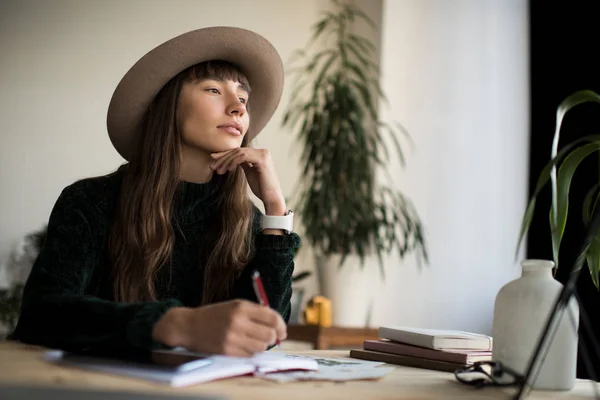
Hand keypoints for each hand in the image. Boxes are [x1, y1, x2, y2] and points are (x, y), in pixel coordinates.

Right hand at [152, 300, 286, 356]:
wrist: (189, 326)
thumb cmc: (215, 315)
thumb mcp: (235, 306)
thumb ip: (256, 312)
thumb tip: (277, 325)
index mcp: (241, 307)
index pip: (272, 317)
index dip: (281, 325)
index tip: (282, 330)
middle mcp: (238, 322)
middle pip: (269, 334)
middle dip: (273, 337)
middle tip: (271, 337)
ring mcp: (232, 338)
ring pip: (261, 347)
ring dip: (262, 345)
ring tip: (255, 341)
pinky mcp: (227, 351)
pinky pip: (249, 355)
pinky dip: (251, 352)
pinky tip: (244, 346)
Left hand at [210, 148, 285, 213]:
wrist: (271, 197)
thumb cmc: (261, 187)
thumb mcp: (250, 172)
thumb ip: (243, 163)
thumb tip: (231, 158)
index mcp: (260, 154)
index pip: (239, 151)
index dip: (225, 154)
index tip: (213, 159)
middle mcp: (263, 151)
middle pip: (238, 150)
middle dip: (223, 158)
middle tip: (212, 166)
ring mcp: (263, 154)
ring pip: (238, 153)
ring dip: (226, 161)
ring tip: (218, 171)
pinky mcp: (262, 159)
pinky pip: (243, 157)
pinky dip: (233, 162)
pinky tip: (228, 170)